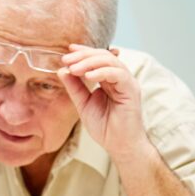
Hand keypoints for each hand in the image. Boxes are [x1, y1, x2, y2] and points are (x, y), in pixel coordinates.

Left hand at [58, 44, 149, 162]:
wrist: (118, 144)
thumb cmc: (104, 126)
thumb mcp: (83, 104)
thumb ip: (74, 87)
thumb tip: (62, 70)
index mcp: (108, 79)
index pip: (97, 59)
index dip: (83, 52)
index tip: (68, 50)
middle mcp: (119, 78)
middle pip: (104, 56)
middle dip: (83, 55)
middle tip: (67, 59)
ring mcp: (127, 82)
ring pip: (111, 61)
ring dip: (90, 62)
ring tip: (74, 68)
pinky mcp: (132, 90)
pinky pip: (118, 74)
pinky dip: (103, 72)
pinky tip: (88, 76)